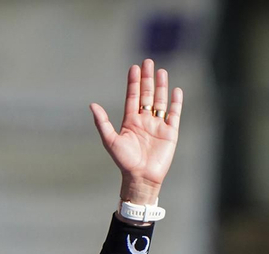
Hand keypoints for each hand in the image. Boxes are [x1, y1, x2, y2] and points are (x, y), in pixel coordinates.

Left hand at [90, 59, 182, 205]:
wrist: (141, 177)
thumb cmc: (124, 161)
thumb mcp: (110, 140)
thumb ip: (102, 122)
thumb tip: (92, 105)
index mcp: (130, 121)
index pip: (133, 96)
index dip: (134, 82)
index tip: (134, 67)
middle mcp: (144, 120)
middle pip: (147, 95)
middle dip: (147, 78)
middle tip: (148, 62)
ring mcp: (158, 125)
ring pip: (161, 101)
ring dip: (161, 86)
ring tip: (161, 71)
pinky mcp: (170, 132)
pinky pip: (174, 114)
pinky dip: (176, 102)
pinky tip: (176, 90)